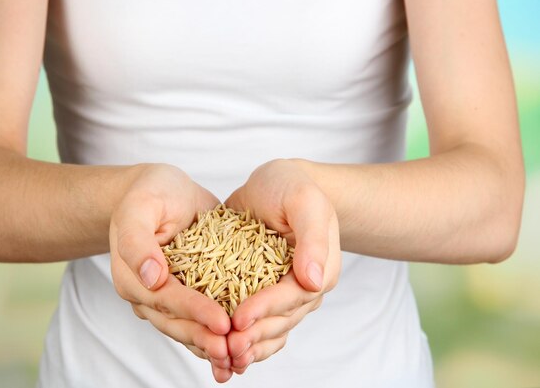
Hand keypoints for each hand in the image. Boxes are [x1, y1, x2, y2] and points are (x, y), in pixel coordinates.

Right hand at [109, 164, 233, 381]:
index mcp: (132, 275)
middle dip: (205, 339)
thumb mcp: (141, 206)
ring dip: (210, 346)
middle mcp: (146, 292)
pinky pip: (197, 321)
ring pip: (186, 329)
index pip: (166, 299)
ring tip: (237, 360)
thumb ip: (138, 241)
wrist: (160, 191)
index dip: (194, 312)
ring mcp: (164, 297)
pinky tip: (236, 351)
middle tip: (233, 350)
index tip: (222, 323)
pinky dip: (214, 336)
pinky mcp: (184, 295)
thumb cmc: (150, 193)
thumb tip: (151, 277)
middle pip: (176, 322)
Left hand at [225, 159, 340, 373]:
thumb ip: (312, 237)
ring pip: (270, 329)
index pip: (293, 296)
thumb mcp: (304, 201)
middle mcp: (304, 286)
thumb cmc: (292, 186)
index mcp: (319, 268)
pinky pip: (257, 322)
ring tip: (224, 359)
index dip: (266, 309)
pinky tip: (223, 355)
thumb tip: (313, 279)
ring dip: (249, 346)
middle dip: (254, 336)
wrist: (276, 183)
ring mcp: (283, 292)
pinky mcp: (262, 291)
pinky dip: (243, 339)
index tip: (239, 319)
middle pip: (281, 320)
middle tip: (226, 348)